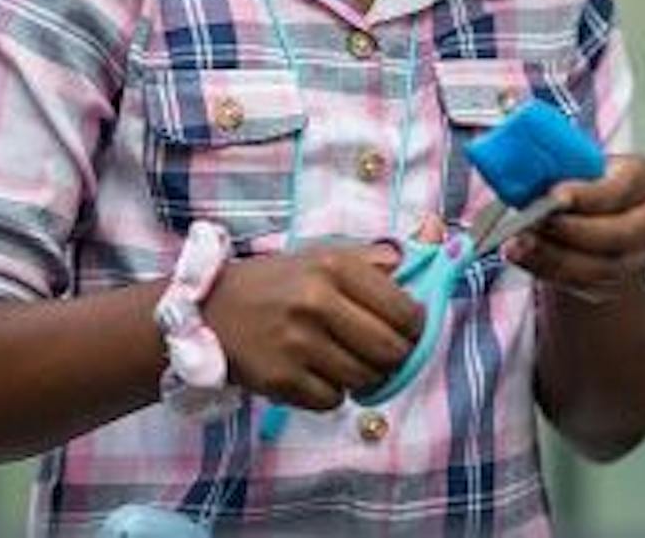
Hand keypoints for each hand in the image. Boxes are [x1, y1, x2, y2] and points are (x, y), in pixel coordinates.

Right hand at [204, 241, 424, 410]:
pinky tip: (317, 371)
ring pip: (364, 378)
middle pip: (390, 350)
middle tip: (386, 352)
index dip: (416, 326)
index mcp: (334, 267)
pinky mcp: (281, 379)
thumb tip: (431, 242)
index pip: (403, 310)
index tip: (411, 328)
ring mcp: (297, 344)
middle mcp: (316, 302)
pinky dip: (332, 392)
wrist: (213, 308)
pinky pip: (332, 400)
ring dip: (364, 375)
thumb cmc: (279, 281)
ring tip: (348, 359)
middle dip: (396, 356)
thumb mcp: (323, 256)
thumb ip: (375, 257)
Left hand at [502, 154, 644, 303]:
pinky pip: (585, 286)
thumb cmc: (582, 181)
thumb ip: (555, 163)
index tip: (554, 196)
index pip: (622, 188)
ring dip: (554, 257)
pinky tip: (524, 257)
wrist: (591, 213)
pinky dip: (549, 272)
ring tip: (519, 243)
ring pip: (602, 268)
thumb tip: (522, 163)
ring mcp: (640, 255)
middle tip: (533, 221)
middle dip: (570, 231)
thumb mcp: (573, 161)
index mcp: (644, 177)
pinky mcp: (617, 282)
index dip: (588, 196)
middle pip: (619, 234)